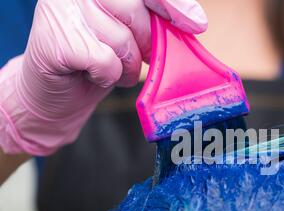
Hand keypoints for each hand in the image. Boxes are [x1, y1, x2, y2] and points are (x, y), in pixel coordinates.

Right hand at [0, 0, 206, 155]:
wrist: (55, 96)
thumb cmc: (95, 63)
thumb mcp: (129, 35)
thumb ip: (152, 20)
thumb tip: (195, 21)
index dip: (173, 3)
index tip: (196, 23)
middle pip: (134, 11)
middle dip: (145, 42)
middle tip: (138, 56)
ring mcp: (61, 9)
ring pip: (121, 40)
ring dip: (124, 65)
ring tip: (108, 68)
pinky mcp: (57, 37)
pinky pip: (106, 61)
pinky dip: (107, 76)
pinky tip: (91, 74)